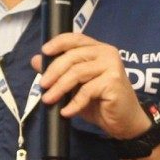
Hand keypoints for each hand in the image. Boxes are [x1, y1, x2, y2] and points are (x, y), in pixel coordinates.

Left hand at [34, 33, 150, 139]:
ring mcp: (112, 66)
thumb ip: (60, 72)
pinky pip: (86, 90)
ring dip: (59, 88)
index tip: (44, 51)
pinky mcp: (113, 81)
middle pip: (73, 56)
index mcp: (98, 49)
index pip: (76, 38)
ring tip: (48, 100)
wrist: (124, 121)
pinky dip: (73, 103)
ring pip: (77, 72)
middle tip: (42, 85)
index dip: (58, 42)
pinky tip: (66, 112)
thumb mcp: (75, 86)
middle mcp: (107, 53)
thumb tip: (36, 60)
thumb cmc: (100, 102)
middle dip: (54, 71)